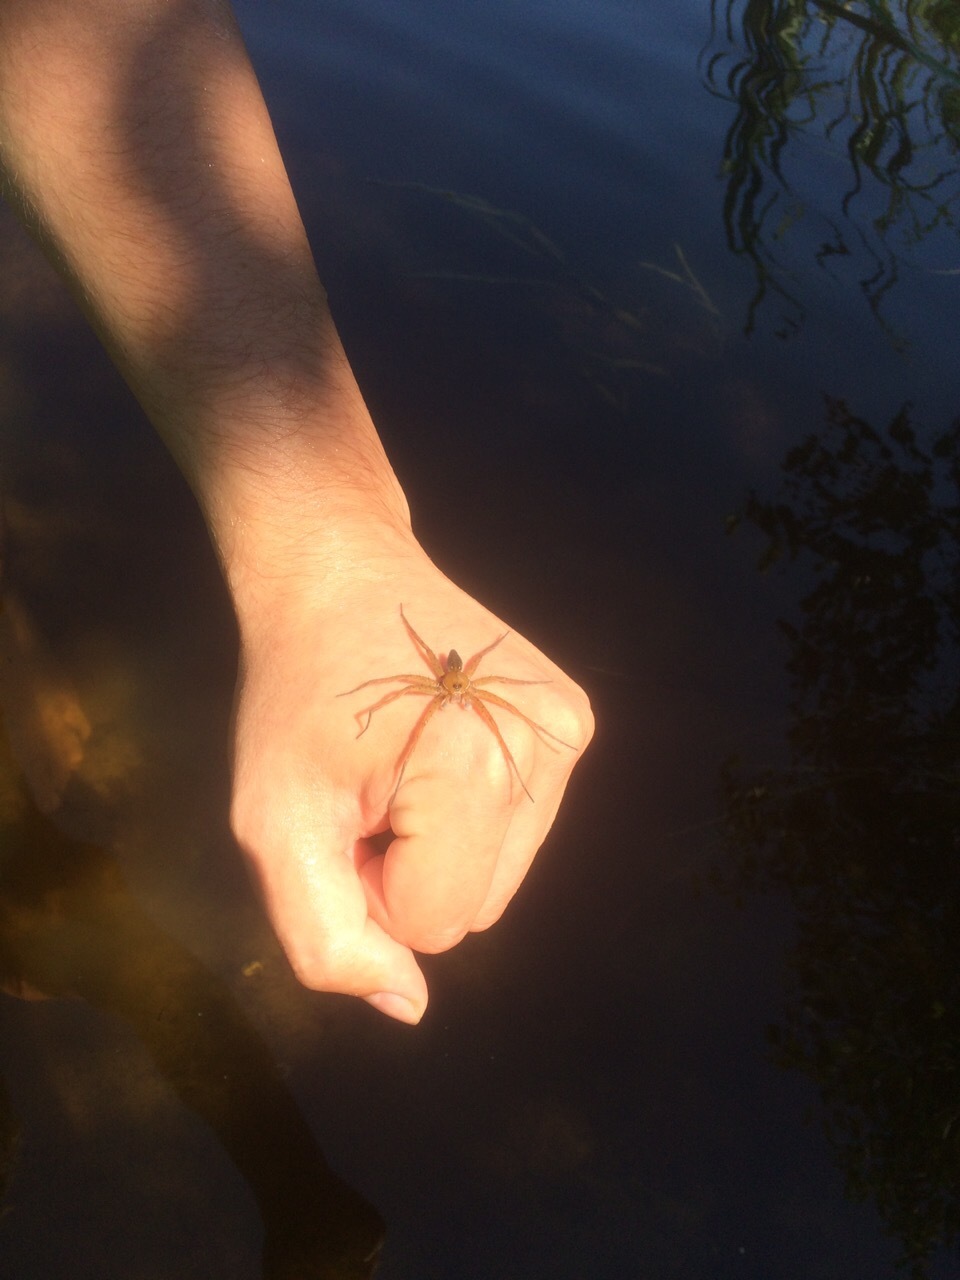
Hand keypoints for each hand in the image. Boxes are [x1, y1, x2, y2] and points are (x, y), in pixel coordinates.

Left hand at [228, 537, 592, 1022]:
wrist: (338, 573)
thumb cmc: (293, 697)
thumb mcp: (271, 823)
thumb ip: (327, 938)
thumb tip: (411, 1007)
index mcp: (475, 771)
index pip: (435, 926)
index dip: (370, 887)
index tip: (344, 811)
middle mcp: (546, 748)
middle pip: (476, 908)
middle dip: (409, 871)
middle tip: (366, 788)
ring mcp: (567, 728)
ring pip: (501, 875)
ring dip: (440, 844)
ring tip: (399, 764)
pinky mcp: (570, 718)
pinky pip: (522, 826)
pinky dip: (472, 810)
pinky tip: (437, 745)